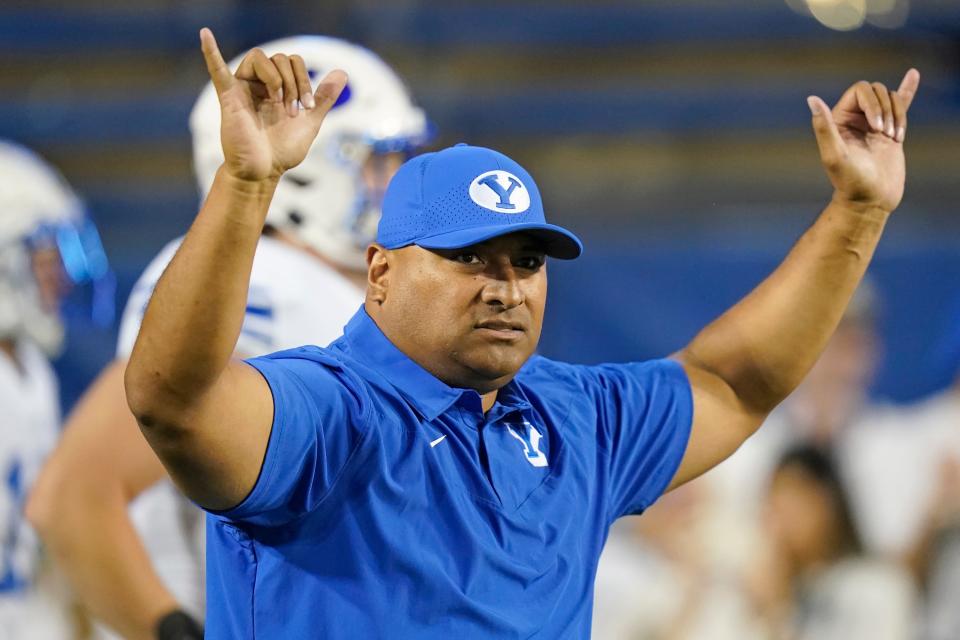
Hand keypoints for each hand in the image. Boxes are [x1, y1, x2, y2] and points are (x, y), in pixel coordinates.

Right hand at [199, 27, 347, 182]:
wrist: (265, 171)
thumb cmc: (283, 149)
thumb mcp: (310, 120)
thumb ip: (324, 97)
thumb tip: (342, 72)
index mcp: (277, 86)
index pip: (293, 62)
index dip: (305, 79)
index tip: (308, 106)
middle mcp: (259, 83)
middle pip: (279, 58)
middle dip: (294, 82)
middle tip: (293, 109)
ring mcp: (243, 88)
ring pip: (259, 57)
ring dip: (277, 78)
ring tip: (278, 103)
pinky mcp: (229, 97)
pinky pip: (216, 70)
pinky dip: (210, 52)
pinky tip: (205, 34)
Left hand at [808, 69, 919, 212]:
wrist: (870, 200)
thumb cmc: (850, 181)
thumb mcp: (834, 155)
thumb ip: (824, 127)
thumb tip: (811, 98)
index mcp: (839, 119)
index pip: (860, 90)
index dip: (872, 102)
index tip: (877, 127)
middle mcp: (855, 118)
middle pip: (877, 91)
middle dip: (886, 108)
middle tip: (885, 135)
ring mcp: (874, 124)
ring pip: (891, 98)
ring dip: (898, 115)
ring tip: (894, 138)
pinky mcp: (891, 131)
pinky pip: (900, 104)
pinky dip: (907, 90)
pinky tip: (913, 75)